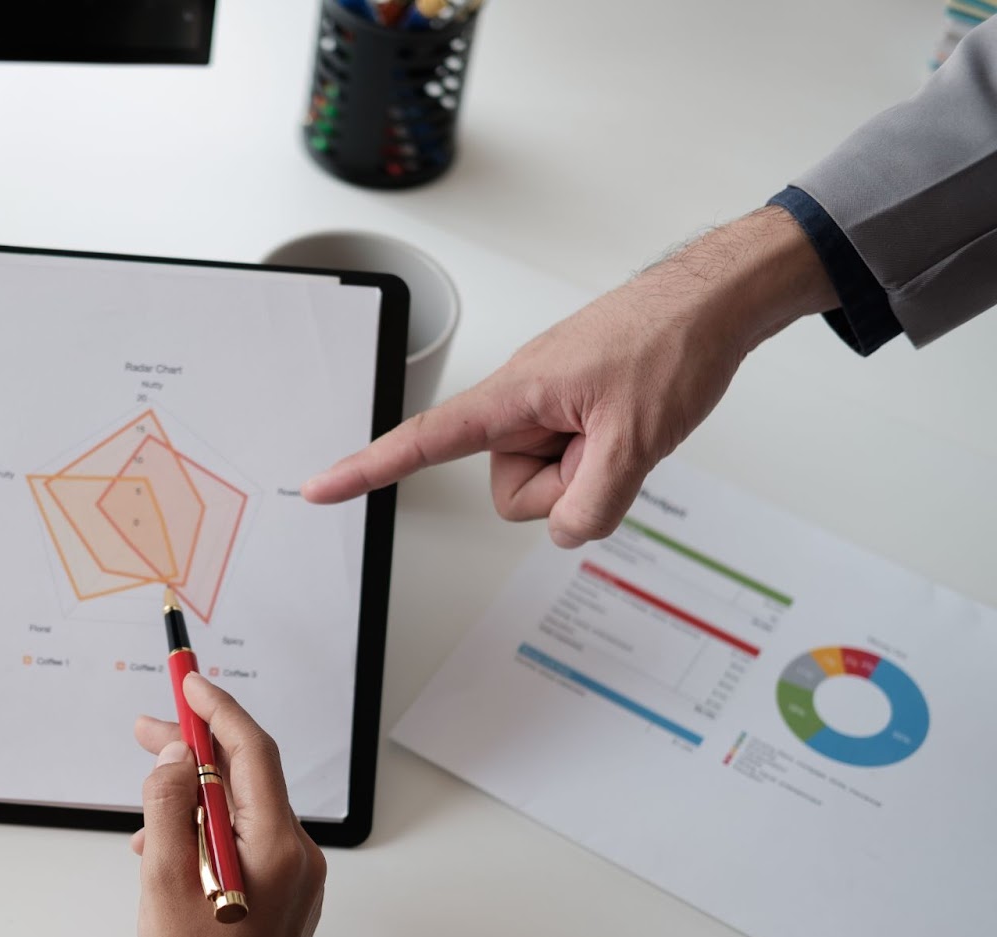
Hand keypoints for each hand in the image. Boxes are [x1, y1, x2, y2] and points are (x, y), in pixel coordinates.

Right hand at [133, 674, 325, 936]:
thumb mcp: (163, 877)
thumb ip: (168, 803)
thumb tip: (175, 756)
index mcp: (277, 845)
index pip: (252, 750)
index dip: (217, 709)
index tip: (189, 683)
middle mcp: (297, 856)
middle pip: (245, 777)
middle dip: (194, 749)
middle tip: (147, 729)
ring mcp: (295, 879)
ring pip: (239, 811)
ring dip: (192, 798)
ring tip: (144, 812)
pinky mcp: (285, 898)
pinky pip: (244, 842)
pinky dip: (205, 833)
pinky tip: (166, 852)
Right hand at [302, 206, 837, 547]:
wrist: (715, 302)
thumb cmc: (671, 343)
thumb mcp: (637, 439)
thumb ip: (593, 504)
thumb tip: (567, 531)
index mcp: (513, 395)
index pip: (424, 441)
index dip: (369, 468)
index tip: (322, 488)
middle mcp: (521, 401)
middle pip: (511, 487)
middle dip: (562, 484)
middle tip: (610, 443)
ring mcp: (549, 407)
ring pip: (547, 481)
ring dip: (590, 469)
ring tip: (627, 425)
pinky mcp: (575, 410)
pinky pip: (572, 461)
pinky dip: (603, 456)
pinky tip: (631, 422)